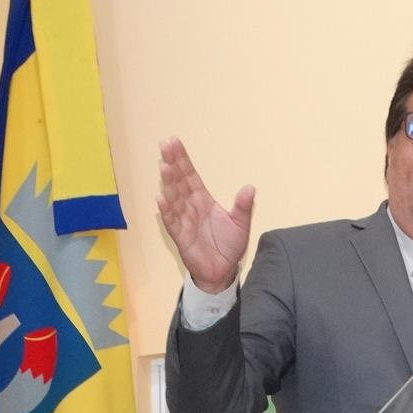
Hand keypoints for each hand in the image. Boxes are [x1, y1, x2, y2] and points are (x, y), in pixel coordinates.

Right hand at [157, 136, 254, 292]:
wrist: (223, 271)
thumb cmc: (228, 246)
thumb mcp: (241, 224)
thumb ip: (243, 207)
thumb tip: (250, 188)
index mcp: (203, 200)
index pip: (190, 175)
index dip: (182, 159)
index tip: (173, 142)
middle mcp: (190, 206)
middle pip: (179, 181)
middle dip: (172, 163)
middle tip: (165, 145)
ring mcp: (183, 220)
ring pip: (173, 198)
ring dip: (168, 183)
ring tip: (164, 166)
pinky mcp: (181, 236)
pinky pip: (172, 222)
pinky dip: (166, 210)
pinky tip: (161, 198)